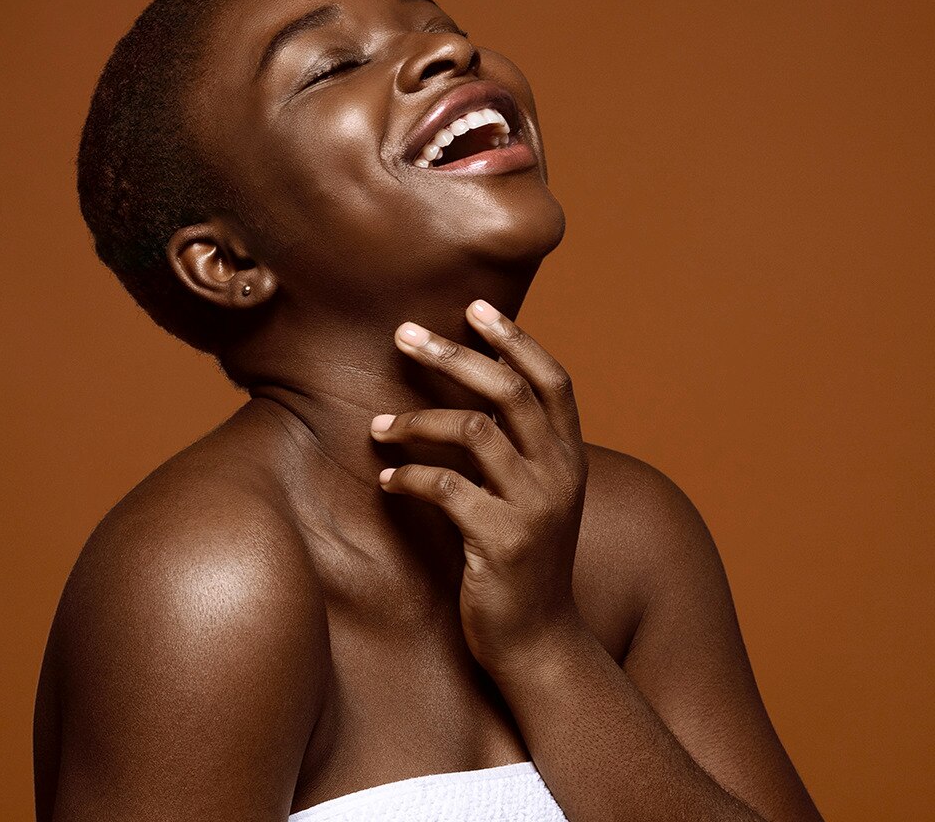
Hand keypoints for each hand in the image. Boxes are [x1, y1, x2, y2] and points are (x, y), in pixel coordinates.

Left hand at [370, 300, 588, 674]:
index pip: (552, 380)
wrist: (539, 641)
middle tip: (403, 335)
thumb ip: (517, 446)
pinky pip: (447, 488)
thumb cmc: (523, 558)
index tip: (475, 306)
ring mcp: (535, 508)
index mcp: (569, 457)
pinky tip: (387, 480)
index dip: (516, 339)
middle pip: (508, 391)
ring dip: (416, 421)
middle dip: (453, 356)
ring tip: (377, 425)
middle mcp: (560, 474)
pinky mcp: (502, 543)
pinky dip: (410, 477)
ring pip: (474, 432)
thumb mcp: (534, 495)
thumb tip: (472, 388)